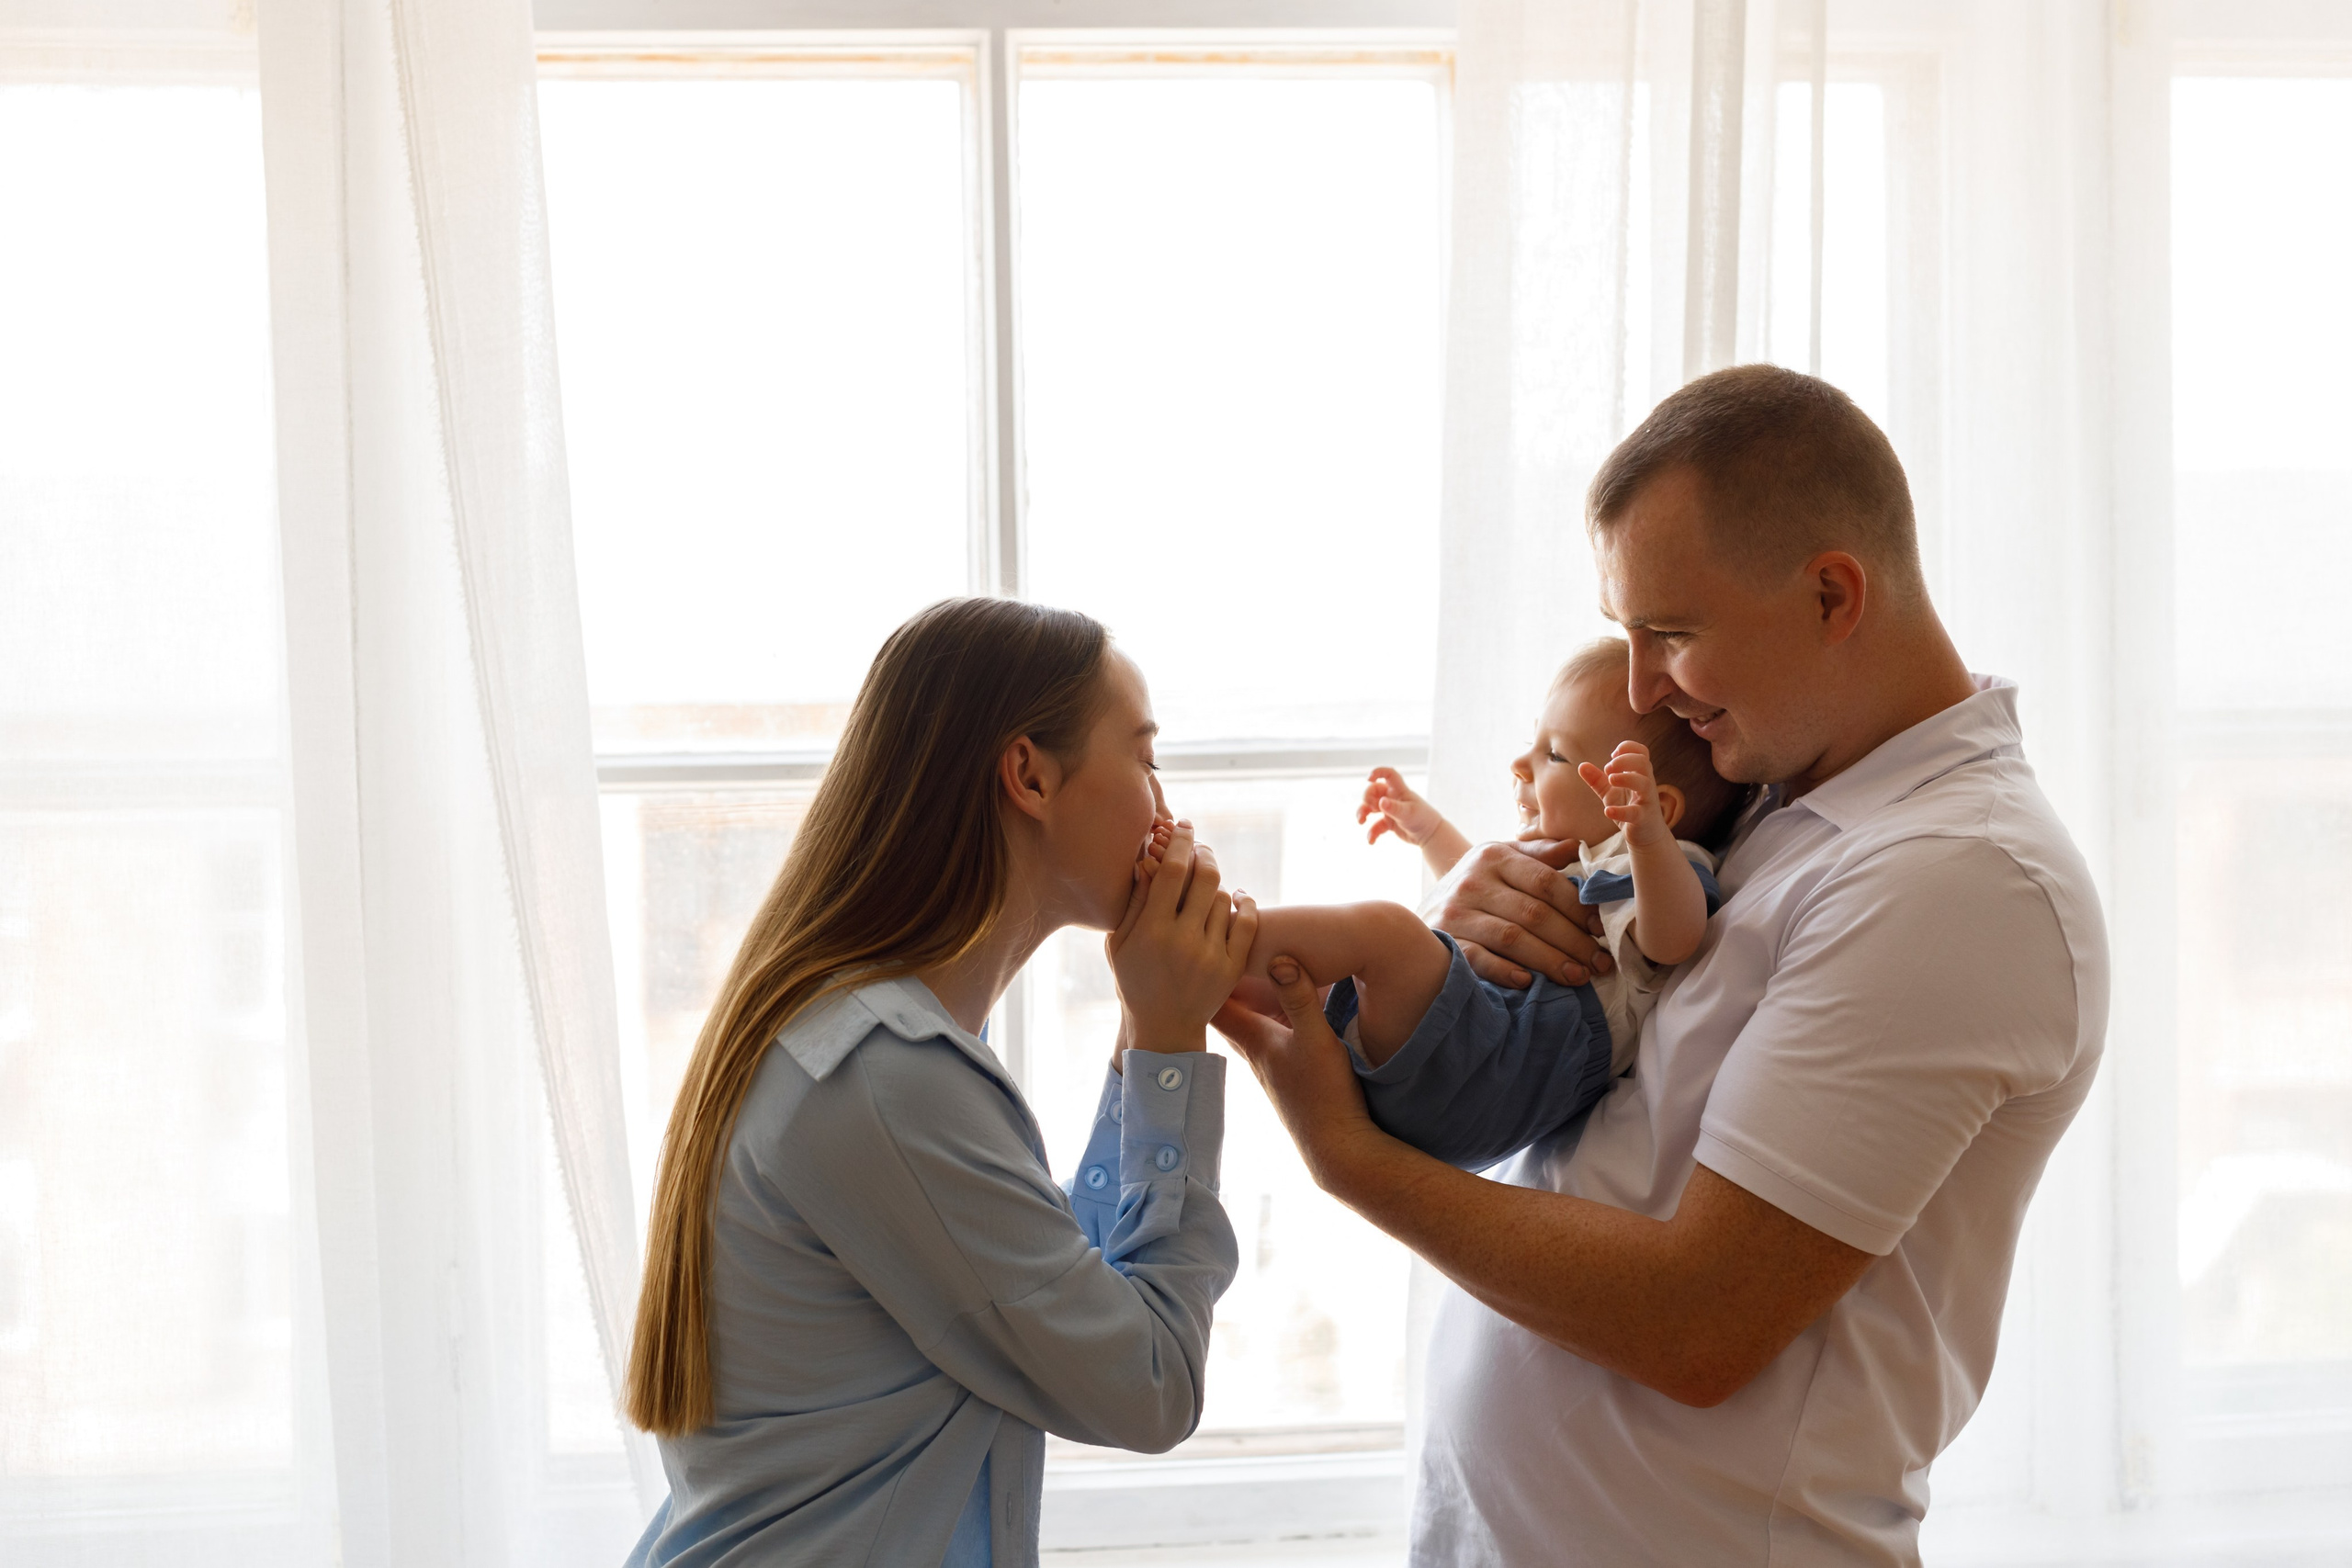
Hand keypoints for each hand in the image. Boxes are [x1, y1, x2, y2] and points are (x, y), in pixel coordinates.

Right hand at [1107, 822, 1259, 1054]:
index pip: (1173, 871)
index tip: (1184, 826)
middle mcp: (1184, 941)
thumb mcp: (1119, 942)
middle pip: (1205, 877)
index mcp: (1152, 931)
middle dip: (1203, 853)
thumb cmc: (1134, 980)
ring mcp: (1212, 955)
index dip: (1181, 841)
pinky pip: (1248, 922)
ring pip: (1224, 898)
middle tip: (1199, 847)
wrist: (1164, 1028)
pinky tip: (1236, 897)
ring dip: (1216, 884)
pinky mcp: (1232, 968)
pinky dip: (1245, 904)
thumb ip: (1133, 900)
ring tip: (1206, 884)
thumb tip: (1147, 858)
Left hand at [1212, 956, 1388, 1195]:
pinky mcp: (1284, 1073)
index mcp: (1253, 1039)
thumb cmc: (1324, 1094)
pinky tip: (1274, 1006)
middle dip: (1216, 980)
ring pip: (1244, 1022)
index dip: (1204, 974)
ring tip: (1239, 968)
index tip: (1197, 945)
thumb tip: (1279, 958)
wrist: (1337, 1145)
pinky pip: (1262, 1033)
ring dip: (1240, 997)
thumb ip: (1299, 997)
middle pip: (1224, 1010)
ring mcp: (1267, 1064)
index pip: (1215, 1001)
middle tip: (1213, 949)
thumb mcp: (1316, 1038)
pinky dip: (1261, 1013)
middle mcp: (1252, 1051)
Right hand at [1356, 767, 1448, 847]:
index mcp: (1399, 791)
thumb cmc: (1423, 819)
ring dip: (1363, 813)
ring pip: (1370, 808)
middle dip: (1366, 799)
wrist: (1430, 836)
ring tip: (1361, 821)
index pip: (1388, 774)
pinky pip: (1376, 826)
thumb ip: (1394, 808)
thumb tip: (1380, 802)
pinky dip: (1372, 833)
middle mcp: (1393, 798)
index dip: (1377, 772)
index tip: (1368, 779)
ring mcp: (1390, 810)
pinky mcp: (1389, 823)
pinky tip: (1371, 841)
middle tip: (1369, 808)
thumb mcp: (1408, 813)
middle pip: (1373, 791)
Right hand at [1422, 839, 1608, 987]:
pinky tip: (1529, 982)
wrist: (1413, 919)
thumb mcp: (1500, 860)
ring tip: (1578, 976)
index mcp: (1493, 856)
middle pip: (1534, 913)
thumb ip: (1539, 854)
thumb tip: (1578, 845)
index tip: (1600, 929)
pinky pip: (1479, 959)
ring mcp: (1456, 913)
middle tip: (1599, 962)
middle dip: (1573, 941)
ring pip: (1512, 938)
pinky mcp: (1444, 941)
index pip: (1545, 882)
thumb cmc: (1472, 888)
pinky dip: (1504, 971)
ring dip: (1550, 961)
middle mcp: (1473, 881)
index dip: (1578, 908)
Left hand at [1578, 741, 1668, 847]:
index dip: (1627, 748)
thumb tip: (1581, 765)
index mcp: (1640, 774)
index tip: (1613, 756)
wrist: (1646, 835)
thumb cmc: (1629, 807)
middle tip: (1608, 769)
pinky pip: (1635, 813)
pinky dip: (1620, 811)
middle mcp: (1646, 784)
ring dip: (1625, 778)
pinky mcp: (1643, 819)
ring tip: (1610, 779)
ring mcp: (1647, 801)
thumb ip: (1597, 780)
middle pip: (1643, 762)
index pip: (1642, 751)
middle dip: (1624, 760)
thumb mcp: (1611, 792)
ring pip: (1644, 783)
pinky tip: (1607, 811)